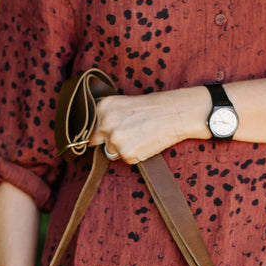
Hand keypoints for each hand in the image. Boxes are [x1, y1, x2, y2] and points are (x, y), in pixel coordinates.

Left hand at [88, 86, 209, 163]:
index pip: (89, 127)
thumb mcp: (123, 104)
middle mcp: (105, 123)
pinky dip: (135, 155)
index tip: (103, 136)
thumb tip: (96, 135)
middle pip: (96, 142)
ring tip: (140, 136)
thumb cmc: (153, 107)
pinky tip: (146, 143)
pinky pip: (126, 160)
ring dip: (123, 149)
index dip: (97, 133)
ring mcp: (115, 140)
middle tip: (127, 136)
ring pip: (112, 152)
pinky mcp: (126, 154)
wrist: (175, 113)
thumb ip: (108, 116)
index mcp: (102, 107)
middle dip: (107, 142)